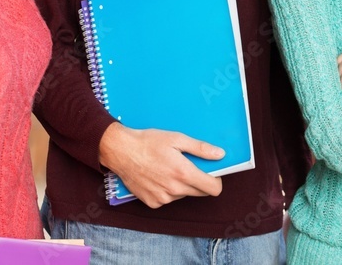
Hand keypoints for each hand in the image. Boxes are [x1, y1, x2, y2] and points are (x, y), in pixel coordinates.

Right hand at [98, 123, 223, 207]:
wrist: (121, 151)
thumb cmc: (148, 142)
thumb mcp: (177, 139)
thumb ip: (201, 148)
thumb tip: (220, 154)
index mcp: (183, 173)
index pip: (213, 189)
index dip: (216, 180)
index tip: (212, 172)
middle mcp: (174, 189)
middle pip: (200, 192)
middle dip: (199, 180)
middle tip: (188, 165)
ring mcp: (163, 198)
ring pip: (184, 194)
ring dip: (182, 184)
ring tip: (169, 168)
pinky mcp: (152, 202)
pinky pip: (169, 199)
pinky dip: (168, 190)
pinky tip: (158, 176)